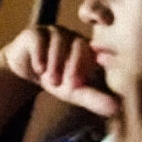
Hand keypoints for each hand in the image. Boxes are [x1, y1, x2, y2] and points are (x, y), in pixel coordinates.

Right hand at [1, 25, 118, 116]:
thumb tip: (116, 109)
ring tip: (51, 81)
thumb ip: (94, 99)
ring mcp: (53, 32)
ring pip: (58, 41)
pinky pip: (38, 39)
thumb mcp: (74, 92)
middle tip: (72, 84)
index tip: (108, 58)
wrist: (26, 72)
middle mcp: (73, 37)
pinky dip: (39, 55)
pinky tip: (39, 69)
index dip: (106, 49)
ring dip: (56, 62)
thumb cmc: (57, 79)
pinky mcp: (34, 33)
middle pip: (79, 44)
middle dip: (76, 64)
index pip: (99, 47)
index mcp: (88, 48)